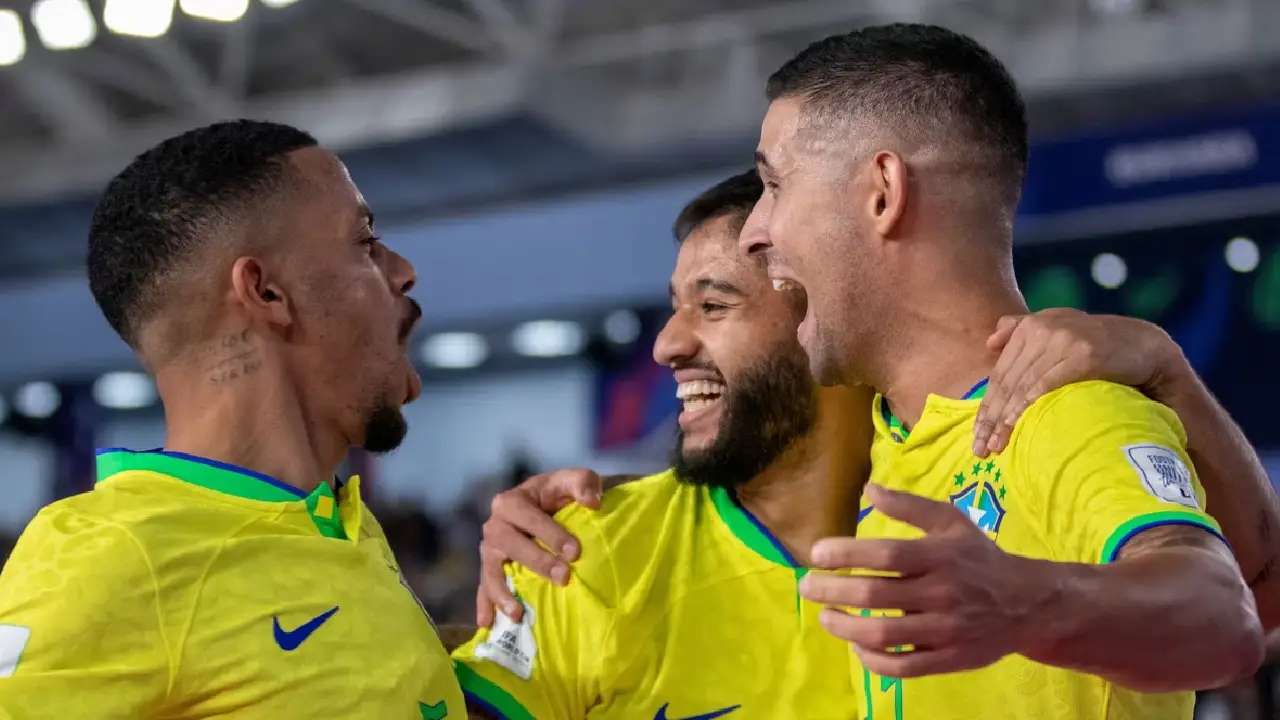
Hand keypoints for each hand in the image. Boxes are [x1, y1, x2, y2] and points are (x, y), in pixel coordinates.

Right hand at [475, 468, 603, 626]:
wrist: (545, 506)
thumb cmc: (558, 495)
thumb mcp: (573, 480)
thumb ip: (583, 483)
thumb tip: (592, 502)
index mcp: (512, 501)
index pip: (528, 516)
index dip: (550, 533)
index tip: (575, 552)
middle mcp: (495, 525)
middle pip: (508, 544)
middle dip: (536, 561)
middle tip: (563, 577)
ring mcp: (490, 550)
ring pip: (491, 570)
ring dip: (501, 592)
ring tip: (517, 613)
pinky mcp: (491, 569)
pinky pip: (483, 587)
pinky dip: (484, 605)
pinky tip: (487, 624)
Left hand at [798, 484, 1041, 677]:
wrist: (1028, 604)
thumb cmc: (979, 558)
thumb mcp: (951, 522)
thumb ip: (909, 507)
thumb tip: (869, 489)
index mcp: (940, 556)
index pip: (885, 554)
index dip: (846, 553)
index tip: (816, 553)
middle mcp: (942, 593)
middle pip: (875, 594)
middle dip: (832, 590)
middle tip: (806, 586)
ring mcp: (945, 631)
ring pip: (883, 634)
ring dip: (844, 626)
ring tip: (824, 616)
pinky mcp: (949, 660)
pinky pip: (902, 667)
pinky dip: (872, 661)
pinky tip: (855, 645)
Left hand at [973, 308, 1178, 456]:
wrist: (1147, 344)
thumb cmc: (1100, 346)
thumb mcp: (1060, 328)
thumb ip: (1023, 329)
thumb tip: (990, 342)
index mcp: (1032, 326)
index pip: (1001, 373)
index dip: (986, 405)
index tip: (976, 434)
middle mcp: (1042, 329)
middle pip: (1007, 382)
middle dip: (990, 419)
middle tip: (980, 449)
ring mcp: (1062, 340)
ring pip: (1022, 386)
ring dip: (1005, 421)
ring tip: (995, 447)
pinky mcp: (1082, 354)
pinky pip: (1045, 384)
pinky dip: (1027, 408)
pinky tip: (1016, 427)